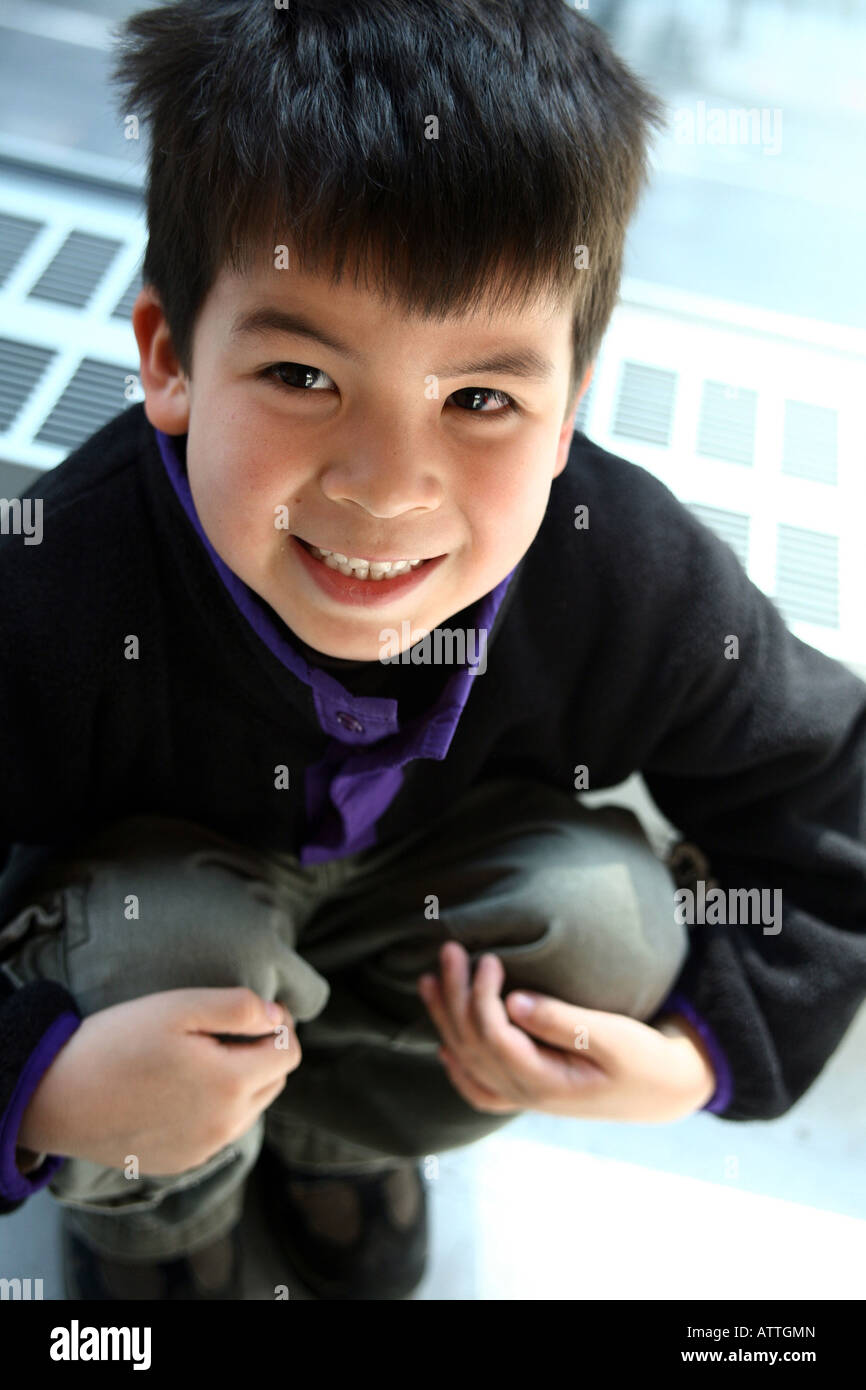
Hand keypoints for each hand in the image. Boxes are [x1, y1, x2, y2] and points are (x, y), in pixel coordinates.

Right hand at [17, 987, 299, 1175]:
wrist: (55, 1099)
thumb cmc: (116, 1044)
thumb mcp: (179, 1007)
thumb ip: (239, 1009)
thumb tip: (277, 1017)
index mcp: (231, 1085)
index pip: (289, 1053)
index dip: (277, 1025)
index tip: (249, 1012)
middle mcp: (226, 1126)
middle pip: (274, 1082)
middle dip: (262, 1052)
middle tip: (223, 1030)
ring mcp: (205, 1149)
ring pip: (250, 1108)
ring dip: (241, 1081)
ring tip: (201, 1057)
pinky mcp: (182, 1162)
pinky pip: (220, 1131)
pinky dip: (215, 1108)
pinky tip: (179, 1088)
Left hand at [417, 941, 716, 1122]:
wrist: (666, 1091)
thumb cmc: (645, 1059)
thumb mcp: (613, 1036)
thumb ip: (564, 1021)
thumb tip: (514, 1001)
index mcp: (545, 1083)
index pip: (493, 1037)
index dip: (481, 995)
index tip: (488, 956)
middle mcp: (526, 1094)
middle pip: (471, 1045)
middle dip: (455, 995)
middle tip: (449, 949)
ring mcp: (525, 1097)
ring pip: (468, 1062)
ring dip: (446, 1021)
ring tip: (428, 981)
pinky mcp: (530, 1091)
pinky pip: (482, 1086)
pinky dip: (459, 1064)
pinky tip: (445, 1044)